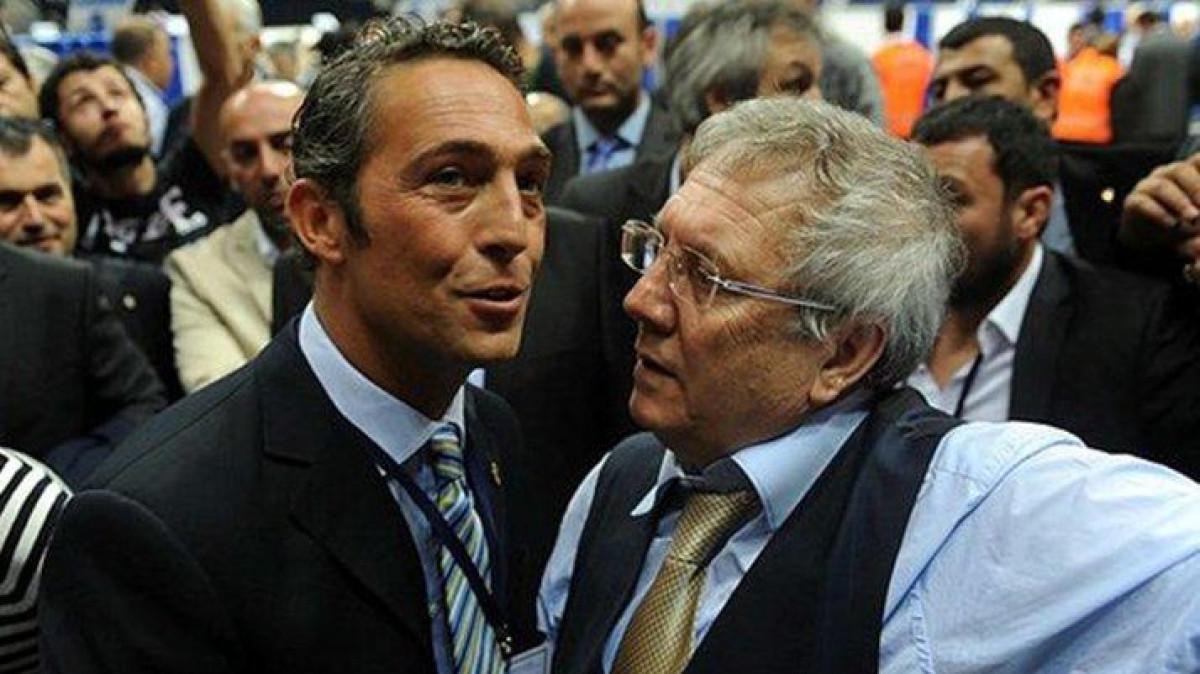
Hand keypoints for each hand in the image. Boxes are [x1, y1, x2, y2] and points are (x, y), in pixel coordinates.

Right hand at [1120, 153, 1199, 278]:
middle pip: (1179, 170)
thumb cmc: (1186, 222)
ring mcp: (1148, 186)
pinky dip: (1159, 214)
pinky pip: (1142, 203)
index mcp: (1189, 171)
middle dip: (1196, 188)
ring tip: (1193, 218)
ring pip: (1161, 187)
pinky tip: (1173, 225)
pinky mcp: (1133, 202)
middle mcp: (1167, 174)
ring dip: (1179, 203)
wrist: (1155, 239)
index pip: (1198, 160)